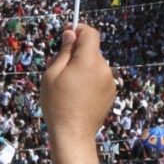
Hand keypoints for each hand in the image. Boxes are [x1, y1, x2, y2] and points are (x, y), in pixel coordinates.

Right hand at [42, 23, 115, 163]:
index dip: (79, 29)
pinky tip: (78, 94)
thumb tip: (71, 33)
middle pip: (91, 50)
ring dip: (82, 67)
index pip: (91, 33)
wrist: (73, 134)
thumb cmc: (57, 103)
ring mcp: (109, 81)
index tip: (67, 33)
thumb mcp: (52, 74)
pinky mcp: (111, 93)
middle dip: (76, 52)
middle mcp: (103, 68)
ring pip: (94, 64)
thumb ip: (64, 51)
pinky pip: (99, 77)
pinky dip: (89, 79)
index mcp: (88, 60)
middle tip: (58, 67)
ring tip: (67, 85)